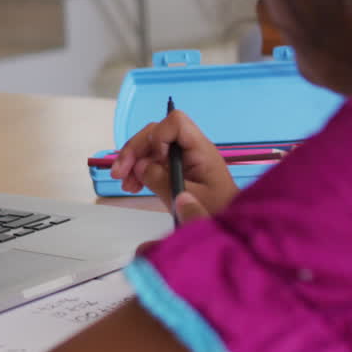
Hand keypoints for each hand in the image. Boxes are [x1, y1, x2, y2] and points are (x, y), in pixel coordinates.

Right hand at [109, 110, 237, 219]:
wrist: (232, 228)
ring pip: (150, 147)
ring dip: (132, 162)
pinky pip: (153, 161)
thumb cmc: (217, 211)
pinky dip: (139, 171)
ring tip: (125, 185)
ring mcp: (182, 158)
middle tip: (119, 174)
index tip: (152, 160)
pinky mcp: (176, 168)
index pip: (176, 123)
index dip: (158, 136)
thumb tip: (140, 166)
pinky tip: (133, 186)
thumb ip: (162, 181)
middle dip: (134, 150)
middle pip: (156, 133)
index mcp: (200, 150)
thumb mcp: (187, 199)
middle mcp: (190, 148)